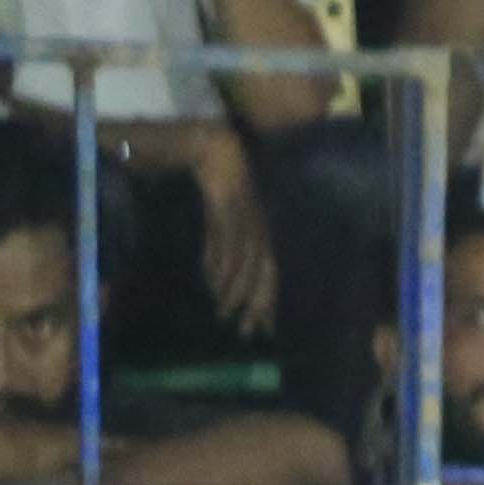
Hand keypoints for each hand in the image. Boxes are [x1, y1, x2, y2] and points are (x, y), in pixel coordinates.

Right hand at [191, 141, 275, 334]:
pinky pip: (225, 240)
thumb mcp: (226, 224)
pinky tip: (213, 281)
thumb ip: (223, 249)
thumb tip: (216, 278)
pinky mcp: (228, 208)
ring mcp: (247, 220)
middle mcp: (262, 231)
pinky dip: (219, 262)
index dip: (267, 302)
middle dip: (255, 304)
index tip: (262, 330)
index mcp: (266, 236)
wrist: (218, 154)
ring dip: (234, 289)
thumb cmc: (225, 190)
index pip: (271, 276)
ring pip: (244, 263)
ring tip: (224, 310)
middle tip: (245, 330)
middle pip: (262, 275)